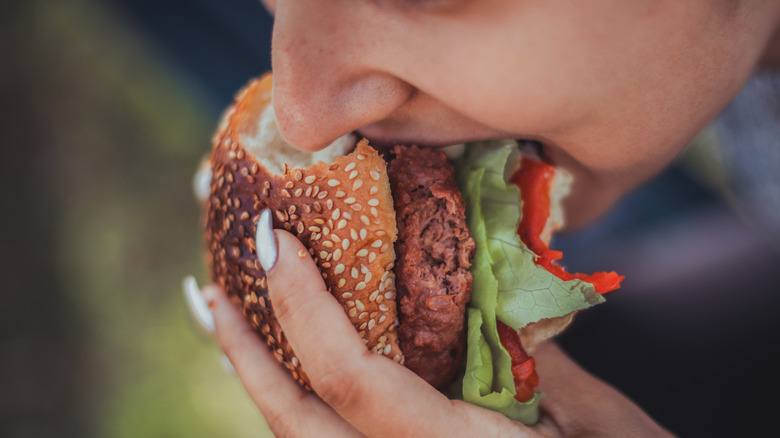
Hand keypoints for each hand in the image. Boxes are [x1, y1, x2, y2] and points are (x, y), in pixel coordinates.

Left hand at [199, 230, 671, 436]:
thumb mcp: (599, 424)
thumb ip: (539, 364)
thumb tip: (494, 301)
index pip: (354, 380)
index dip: (306, 308)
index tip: (275, 241)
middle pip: (296, 426)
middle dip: (246, 357)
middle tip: (211, 293)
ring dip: (264, 383)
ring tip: (235, 327)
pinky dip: (305, 408)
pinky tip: (299, 376)